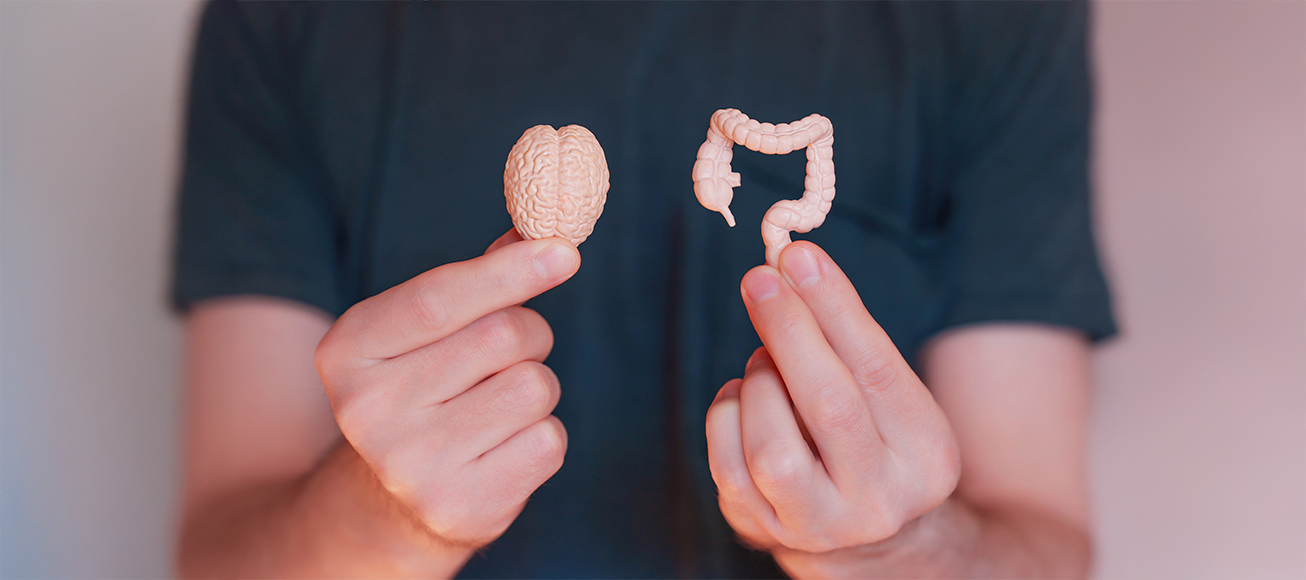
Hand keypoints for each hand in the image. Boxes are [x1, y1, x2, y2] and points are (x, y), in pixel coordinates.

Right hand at [315, 230, 577, 547]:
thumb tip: (540, 233)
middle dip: (528, 333)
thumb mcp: (426, 332)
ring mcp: (411, 465)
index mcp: (348, 351)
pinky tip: (503, 448)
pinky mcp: (461, 506)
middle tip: (511, 351)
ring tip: (498, 406)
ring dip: (536, 387)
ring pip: (533, 387)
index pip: (436, 299)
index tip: (562, 251)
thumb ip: (476, 282)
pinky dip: (542, 437)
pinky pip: (547, 441)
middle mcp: (367, 411)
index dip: (506, 272)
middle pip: (501, 336)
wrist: (397, 502)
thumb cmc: (426, 390)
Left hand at [705, 242, 960, 555]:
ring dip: (759, 383)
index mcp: (926, 457)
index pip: (879, 371)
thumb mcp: (880, 392)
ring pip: (771, 446)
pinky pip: (728, 466)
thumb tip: (791, 264)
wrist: (854, 528)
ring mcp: (820, 524)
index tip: (799, 257)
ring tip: (765, 363)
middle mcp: (880, 500)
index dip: (835, 309)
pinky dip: (727, 415)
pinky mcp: (767, 531)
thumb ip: (844, 335)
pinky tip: (743, 399)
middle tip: (759, 279)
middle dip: (790, 332)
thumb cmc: (866, 434)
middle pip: (830, 408)